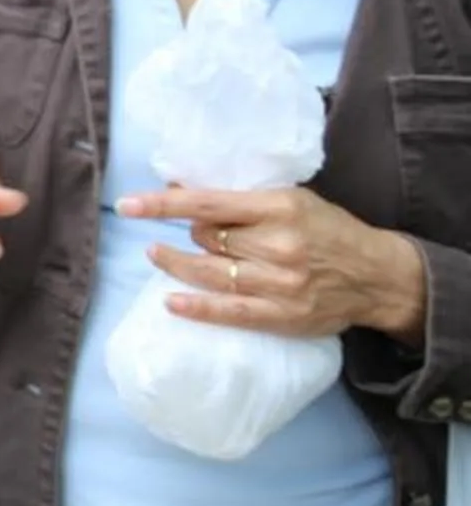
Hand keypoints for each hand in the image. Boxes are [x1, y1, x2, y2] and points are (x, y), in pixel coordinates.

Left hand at [120, 184, 430, 342]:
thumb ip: (240, 200)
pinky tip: (171, 301)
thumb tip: (179, 190)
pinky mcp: (284, 316)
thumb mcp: (290, 199)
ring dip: (177, 264)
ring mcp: (281, 284)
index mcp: (279, 208)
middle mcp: (278, 245)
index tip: (127, 205)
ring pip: (210, 272)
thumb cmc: (329, 230)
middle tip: (195, 234)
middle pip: (206, 239)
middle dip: (193, 234)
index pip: (207, 204)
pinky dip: (197, 308)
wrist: (378, 276)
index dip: (162, 205)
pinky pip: (230, 312)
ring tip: (156, 254)